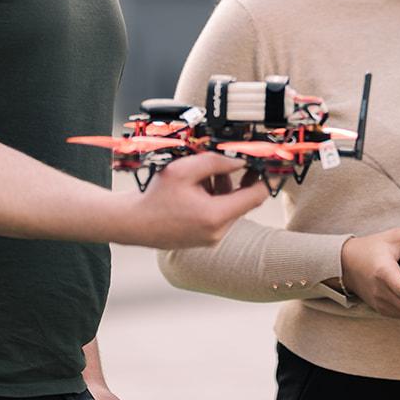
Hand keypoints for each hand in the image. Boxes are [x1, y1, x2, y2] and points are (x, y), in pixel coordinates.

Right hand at [119, 153, 268, 248]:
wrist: (132, 223)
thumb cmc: (155, 197)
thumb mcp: (185, 170)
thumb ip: (216, 162)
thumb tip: (239, 160)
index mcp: (215, 216)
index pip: (255, 196)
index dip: (263, 178)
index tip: (266, 165)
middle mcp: (217, 232)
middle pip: (243, 201)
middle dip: (238, 180)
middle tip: (233, 161)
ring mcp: (211, 238)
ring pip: (230, 208)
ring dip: (223, 189)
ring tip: (202, 176)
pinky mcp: (204, 239)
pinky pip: (219, 216)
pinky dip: (214, 201)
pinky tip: (196, 189)